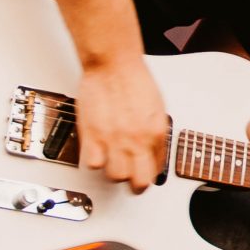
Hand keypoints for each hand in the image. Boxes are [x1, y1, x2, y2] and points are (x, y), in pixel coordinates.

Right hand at [74, 56, 169, 192]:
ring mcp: (115, 140)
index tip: (143, 171)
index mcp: (156, 133)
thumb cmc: (133, 79)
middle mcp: (138, 140)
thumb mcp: (156, 108)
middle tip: (129, 179)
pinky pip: (92, 164)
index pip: (157, 170)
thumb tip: (153, 151)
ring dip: (112, 172)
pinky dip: (93, 161)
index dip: (149, 173)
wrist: (113, 63)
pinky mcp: (93, 136)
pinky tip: (95, 152)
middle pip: (139, 183)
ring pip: (115, 177)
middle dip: (134, 185)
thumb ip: (155, 132)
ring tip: (110, 161)